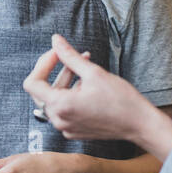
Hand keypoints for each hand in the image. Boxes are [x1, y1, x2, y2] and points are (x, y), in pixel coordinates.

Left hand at [23, 33, 152, 141]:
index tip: (58, 54)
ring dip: (65, 81)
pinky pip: (64, 110)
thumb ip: (70, 56)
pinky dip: (71, 95)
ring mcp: (66, 128)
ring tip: (85, 69)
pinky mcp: (74, 131)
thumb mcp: (93, 72)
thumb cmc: (120, 99)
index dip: (43, 64)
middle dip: (55, 71)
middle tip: (73, 58)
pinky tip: (88, 86)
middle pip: (41, 91)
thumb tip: (55, 40)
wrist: (139, 124)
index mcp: (60, 106)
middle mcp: (59, 120)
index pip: (32, 83)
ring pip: (54, 100)